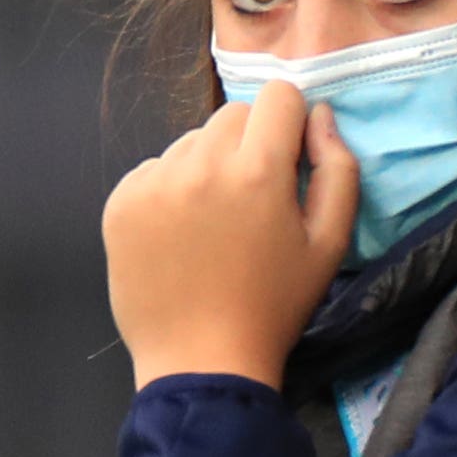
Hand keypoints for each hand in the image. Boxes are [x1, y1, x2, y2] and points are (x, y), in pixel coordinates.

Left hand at [103, 86, 357, 391]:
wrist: (201, 360)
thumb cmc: (274, 305)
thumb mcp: (329, 243)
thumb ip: (337, 169)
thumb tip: (318, 114)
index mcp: (258, 170)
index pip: (277, 95)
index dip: (289, 124)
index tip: (287, 160)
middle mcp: (200, 163)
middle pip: (232, 115)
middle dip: (250, 144)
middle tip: (251, 201)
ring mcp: (153, 181)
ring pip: (191, 142)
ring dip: (207, 167)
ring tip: (212, 225)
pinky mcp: (120, 201)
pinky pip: (153, 170)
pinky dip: (169, 191)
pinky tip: (179, 236)